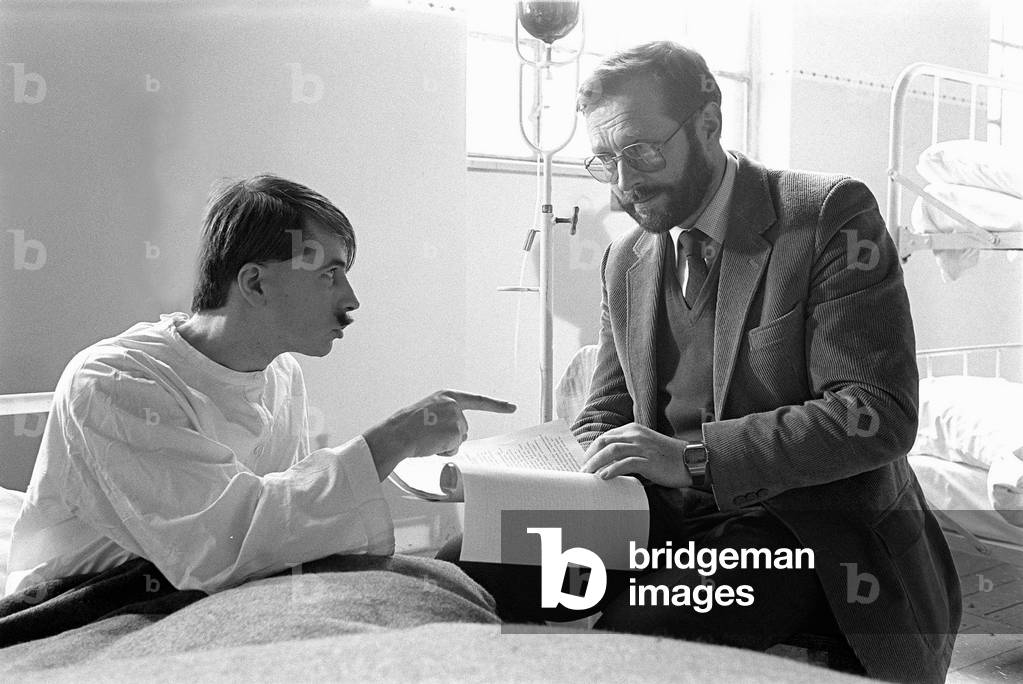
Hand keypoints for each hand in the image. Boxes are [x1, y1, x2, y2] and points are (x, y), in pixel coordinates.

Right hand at [363, 390, 515, 478]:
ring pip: (459, 438)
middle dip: (449, 436)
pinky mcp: (455, 430)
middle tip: (429, 435)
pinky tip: (430, 444)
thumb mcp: (427, 411)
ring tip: (427, 438)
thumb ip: (444, 416)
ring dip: (445, 443)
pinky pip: (454, 448)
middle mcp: (454, 404)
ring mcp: (456, 417)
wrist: (397, 433)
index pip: (478, 400)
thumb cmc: (406, 426)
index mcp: (447, 396)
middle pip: (463, 427)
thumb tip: (456, 433)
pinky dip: (443, 450)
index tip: (512, 407)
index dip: (496, 405)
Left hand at [580, 423, 691, 487]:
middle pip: (604, 442)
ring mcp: (642, 446)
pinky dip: (612, 470)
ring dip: (596, 463)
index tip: (584, 462)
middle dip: (589, 456)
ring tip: (587, 475)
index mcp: (633, 429)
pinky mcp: (649, 460)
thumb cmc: (668, 457)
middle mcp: (636, 435)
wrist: (691, 460)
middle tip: (581, 471)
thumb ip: (628, 449)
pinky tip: (604, 477)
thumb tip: (607, 464)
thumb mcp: (645, 446)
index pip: (605, 437)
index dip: (592, 449)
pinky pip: (625, 463)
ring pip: (611, 451)